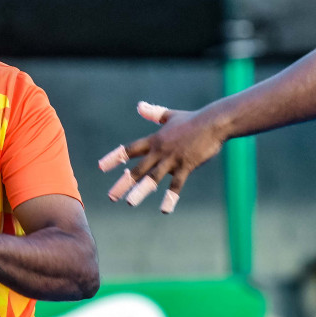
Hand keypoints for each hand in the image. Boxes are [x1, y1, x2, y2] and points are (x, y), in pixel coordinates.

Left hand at [98, 101, 224, 212]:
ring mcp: (172, 159)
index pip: (129, 150)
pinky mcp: (186, 166)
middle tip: (111, 197)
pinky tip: (164, 210)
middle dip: (123, 183)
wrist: (214, 122)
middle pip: (137, 169)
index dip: (114, 158)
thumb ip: (154, 114)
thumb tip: (139, 106)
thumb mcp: (170, 116)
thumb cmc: (193, 119)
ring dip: (141, 190)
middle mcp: (160, 151)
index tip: (101, 167)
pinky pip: (176, 185)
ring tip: (130, 202)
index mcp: (154, 140)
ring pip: (153, 177)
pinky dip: (170, 197)